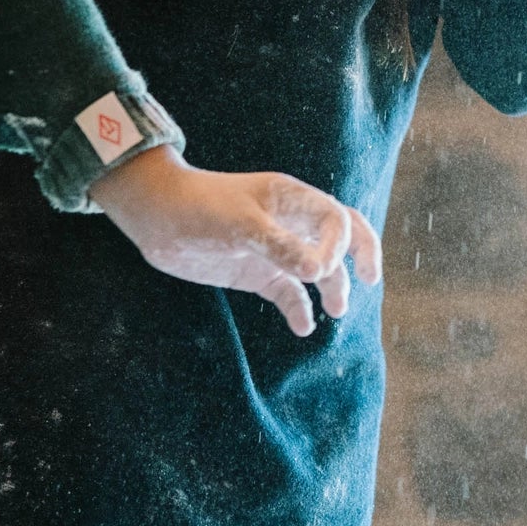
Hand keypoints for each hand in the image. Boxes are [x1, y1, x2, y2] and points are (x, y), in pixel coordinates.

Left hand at [91, 146, 382, 334]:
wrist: (157, 217)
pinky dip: (298, 308)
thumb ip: (281, 246)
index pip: (337, 219)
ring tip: (336, 311)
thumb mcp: (242, 225)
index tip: (318, 271)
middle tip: (369, 279)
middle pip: (339, 236)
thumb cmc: (200, 208)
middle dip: (360, 254)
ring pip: (316, 268)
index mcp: (292, 199)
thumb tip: (320, 273)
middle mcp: (289, 222)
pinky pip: (287, 291)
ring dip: (331, 287)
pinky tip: (302, 326)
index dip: (340, 246)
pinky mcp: (255, 270)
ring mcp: (274, 247)